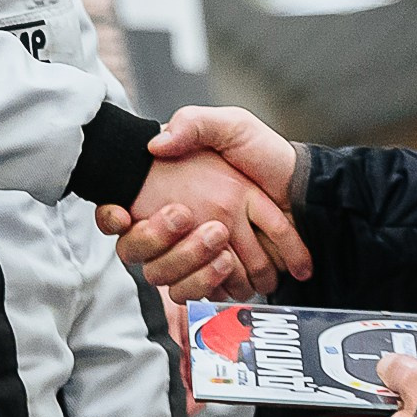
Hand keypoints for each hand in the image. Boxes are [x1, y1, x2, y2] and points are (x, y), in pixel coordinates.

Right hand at [94, 108, 308, 299]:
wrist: (304, 185)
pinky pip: (205, 292)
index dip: (112, 219)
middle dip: (171, 248)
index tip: (122, 215)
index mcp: (173, 195)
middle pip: (148, 255)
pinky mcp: (224, 272)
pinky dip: (214, 285)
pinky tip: (229, 267)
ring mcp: (200, 253)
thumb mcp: (231, 125)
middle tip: (208, 230)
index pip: (124, 216)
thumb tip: (156, 145)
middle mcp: (180, 228)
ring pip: (172, 279)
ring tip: (223, 256)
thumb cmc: (265, 153)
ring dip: (193, 270)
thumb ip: (193, 124)